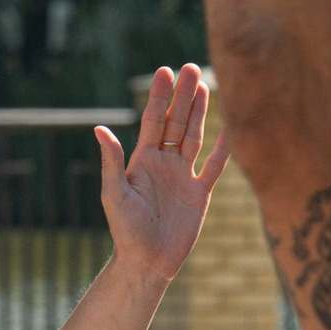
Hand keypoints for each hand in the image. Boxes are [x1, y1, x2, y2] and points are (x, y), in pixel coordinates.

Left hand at [97, 63, 231, 284]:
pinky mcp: (199, 194)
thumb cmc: (125, 230)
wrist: (147, 262)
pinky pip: (214, 167)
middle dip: (183, 96)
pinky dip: (223, 149)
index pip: (153, 121)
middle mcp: (164, 164)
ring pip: (194, 137)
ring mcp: (182, 177)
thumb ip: (112, 161)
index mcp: (142, 161)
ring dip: (199, 112)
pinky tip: (231, 128)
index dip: (159, 97)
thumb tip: (99, 129)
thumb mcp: (114, 193)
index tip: (165, 72)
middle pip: (176, 122)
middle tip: (191, 67)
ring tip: (205, 85)